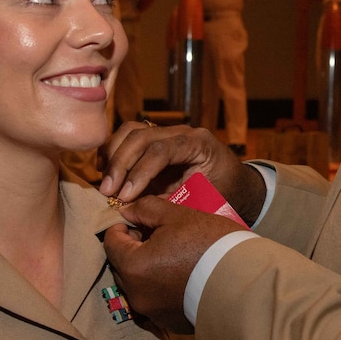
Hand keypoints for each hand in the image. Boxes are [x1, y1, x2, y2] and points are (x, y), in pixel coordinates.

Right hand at [99, 122, 265, 223]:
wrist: (236, 184)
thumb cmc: (224, 195)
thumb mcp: (205, 203)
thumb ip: (173, 203)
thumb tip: (134, 208)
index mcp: (199, 143)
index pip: (161, 150)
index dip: (139, 173)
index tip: (125, 197)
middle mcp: (182, 132)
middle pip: (142, 137)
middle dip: (121, 165)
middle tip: (107, 192)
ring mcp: (167, 132)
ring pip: (131, 131)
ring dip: (113, 156)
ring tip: (105, 184)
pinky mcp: (155, 139)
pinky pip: (128, 136)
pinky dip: (113, 150)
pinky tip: (105, 171)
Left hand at [103, 195, 245, 333]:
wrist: (242, 282)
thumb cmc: (208, 243)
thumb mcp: (177, 215)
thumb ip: (146, 209)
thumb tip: (128, 211)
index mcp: (133, 266)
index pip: (111, 242)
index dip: (122, 226)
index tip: (137, 219)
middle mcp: (136, 293)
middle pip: (122, 265)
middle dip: (133, 247)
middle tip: (155, 233)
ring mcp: (152, 311)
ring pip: (138, 283)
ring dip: (146, 267)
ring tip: (170, 253)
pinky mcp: (169, 321)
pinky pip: (155, 299)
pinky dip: (160, 286)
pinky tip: (181, 274)